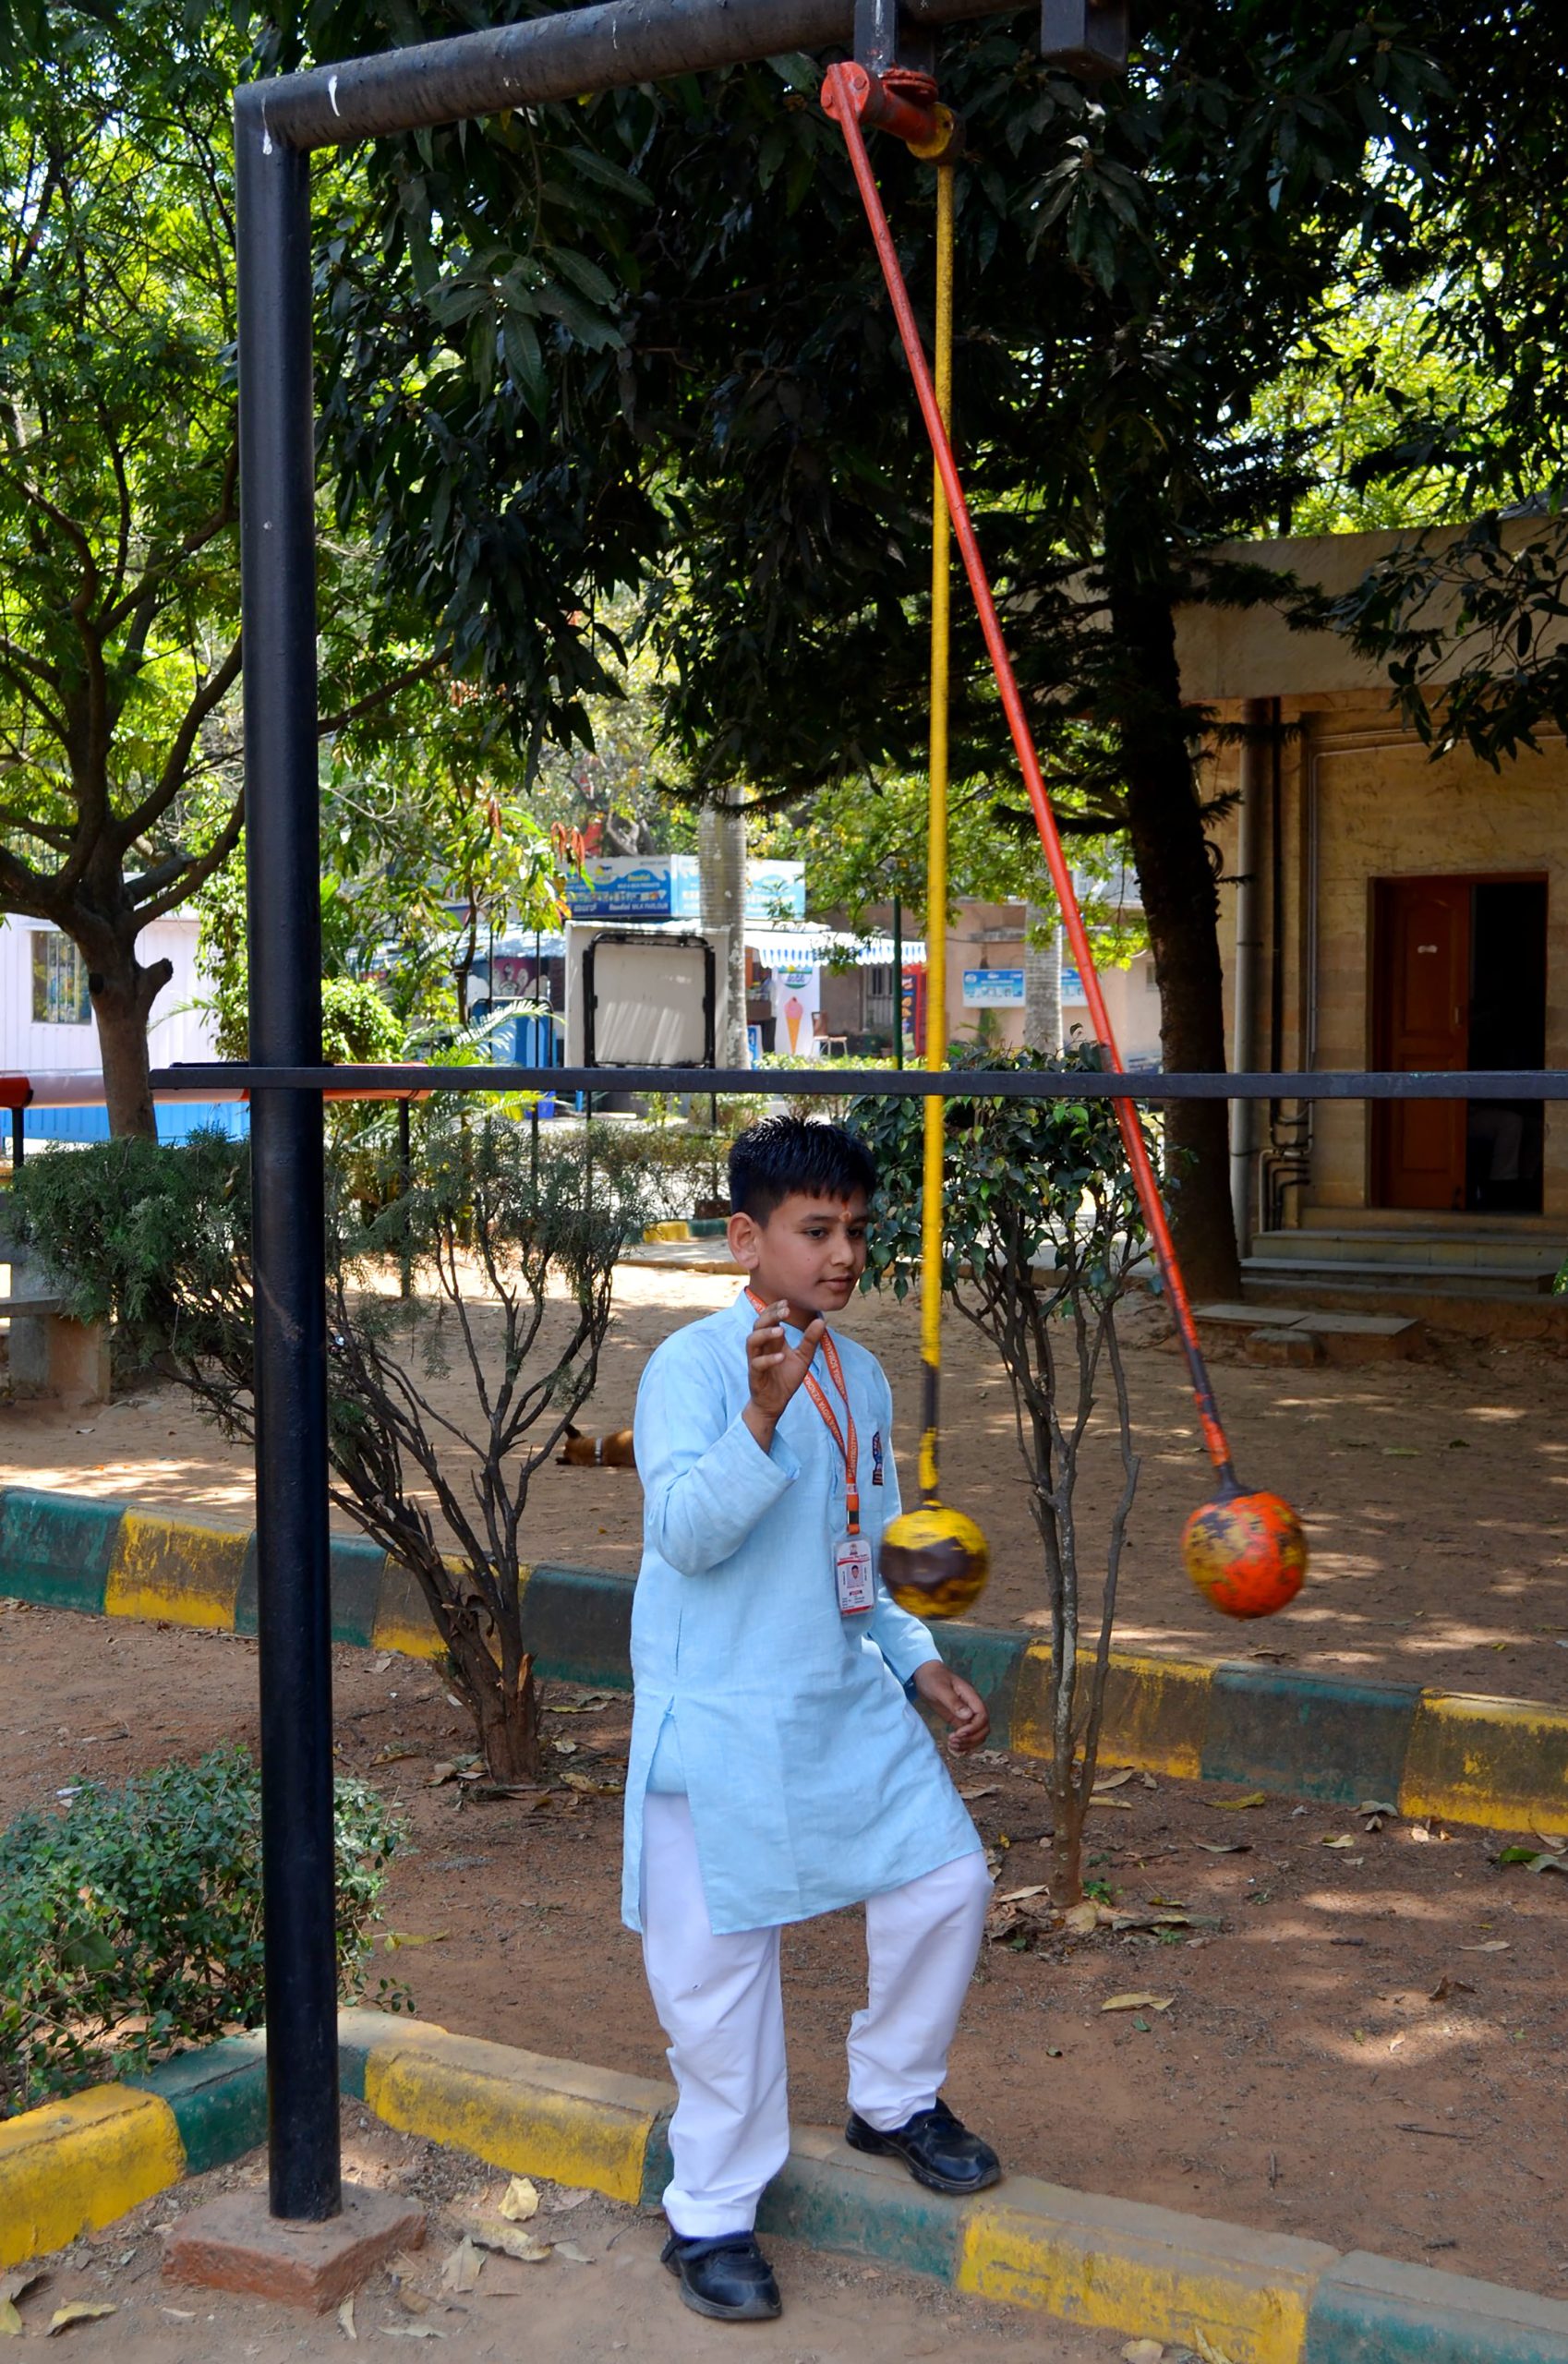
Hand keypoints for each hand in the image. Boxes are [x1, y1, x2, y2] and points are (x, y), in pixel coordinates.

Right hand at [742, 1297, 825, 1449]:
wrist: (775, 1404)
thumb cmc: (786, 1379)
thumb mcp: (803, 1358)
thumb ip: (810, 1341)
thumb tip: (821, 1321)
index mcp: (772, 1341)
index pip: (768, 1319)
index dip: (775, 1309)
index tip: (787, 1303)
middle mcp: (762, 1347)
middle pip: (758, 1324)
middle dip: (770, 1315)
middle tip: (785, 1310)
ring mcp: (756, 1360)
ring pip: (752, 1341)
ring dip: (765, 1334)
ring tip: (780, 1330)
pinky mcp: (755, 1375)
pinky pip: (757, 1364)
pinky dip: (768, 1359)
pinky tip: (781, 1356)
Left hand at [912, 1661, 989, 1755]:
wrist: (926, 1675)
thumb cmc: (933, 1678)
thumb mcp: (940, 1688)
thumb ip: (954, 1702)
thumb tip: (968, 1716)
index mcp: (971, 1697)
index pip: (983, 1716)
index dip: (974, 1728)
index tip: (959, 1733)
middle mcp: (972, 1707)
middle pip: (984, 1728)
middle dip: (971, 1739)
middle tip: (953, 1741)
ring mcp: (966, 1715)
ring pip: (977, 1735)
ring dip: (968, 1744)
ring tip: (951, 1745)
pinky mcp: (959, 1721)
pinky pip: (967, 1736)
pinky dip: (963, 1745)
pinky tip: (952, 1747)